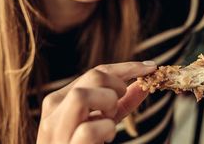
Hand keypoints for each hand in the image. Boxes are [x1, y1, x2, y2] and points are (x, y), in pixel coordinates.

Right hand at [36, 61, 156, 143]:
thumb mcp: (102, 122)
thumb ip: (120, 104)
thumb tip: (143, 85)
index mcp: (59, 102)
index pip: (95, 72)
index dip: (126, 68)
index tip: (150, 67)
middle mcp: (53, 112)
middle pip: (92, 77)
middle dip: (117, 87)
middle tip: (118, 109)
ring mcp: (56, 132)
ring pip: (81, 96)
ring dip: (107, 106)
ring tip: (108, 123)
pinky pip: (88, 130)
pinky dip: (105, 130)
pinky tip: (104, 139)